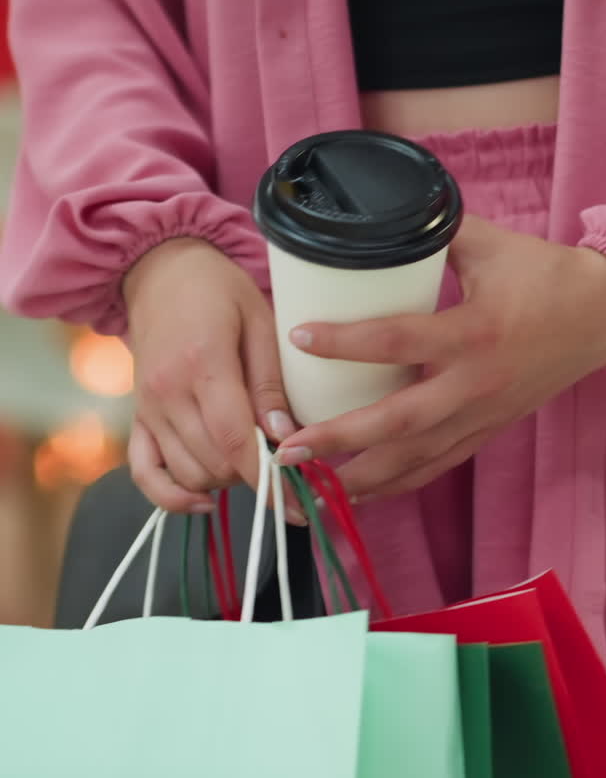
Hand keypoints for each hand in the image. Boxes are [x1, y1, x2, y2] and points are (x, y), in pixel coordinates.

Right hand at [125, 237, 300, 514]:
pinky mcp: (138, 416)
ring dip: (224, 481)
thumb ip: (271, 383)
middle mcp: (168, 392)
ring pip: (188, 473)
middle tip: (282, 463)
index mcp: (202, 364)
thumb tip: (284, 437)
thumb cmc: (219, 290)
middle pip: (214, 463)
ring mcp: (147, 407)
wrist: (160, 271)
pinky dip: (172, 496)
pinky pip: (144, 473)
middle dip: (253, 475)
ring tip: (249, 459)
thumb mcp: (260, 321)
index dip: (267, 479)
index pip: (235, 440)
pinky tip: (203, 499)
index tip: (296, 506)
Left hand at [275, 217, 605, 499]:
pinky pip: (435, 466)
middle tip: (288, 449)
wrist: (605, 316)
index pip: (398, 340)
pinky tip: (357, 494)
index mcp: (474, 333)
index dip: (345, 342)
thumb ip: (432, 233)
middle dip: (340, 440)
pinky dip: (395, 484)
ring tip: (307, 487)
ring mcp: (482, 416)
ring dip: (360, 477)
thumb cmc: (545, 275)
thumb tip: (375, 218)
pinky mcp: (487, 432)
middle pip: (399, 422)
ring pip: (415, 459)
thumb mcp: (490, 244)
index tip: (298, 337)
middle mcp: (475, 385)